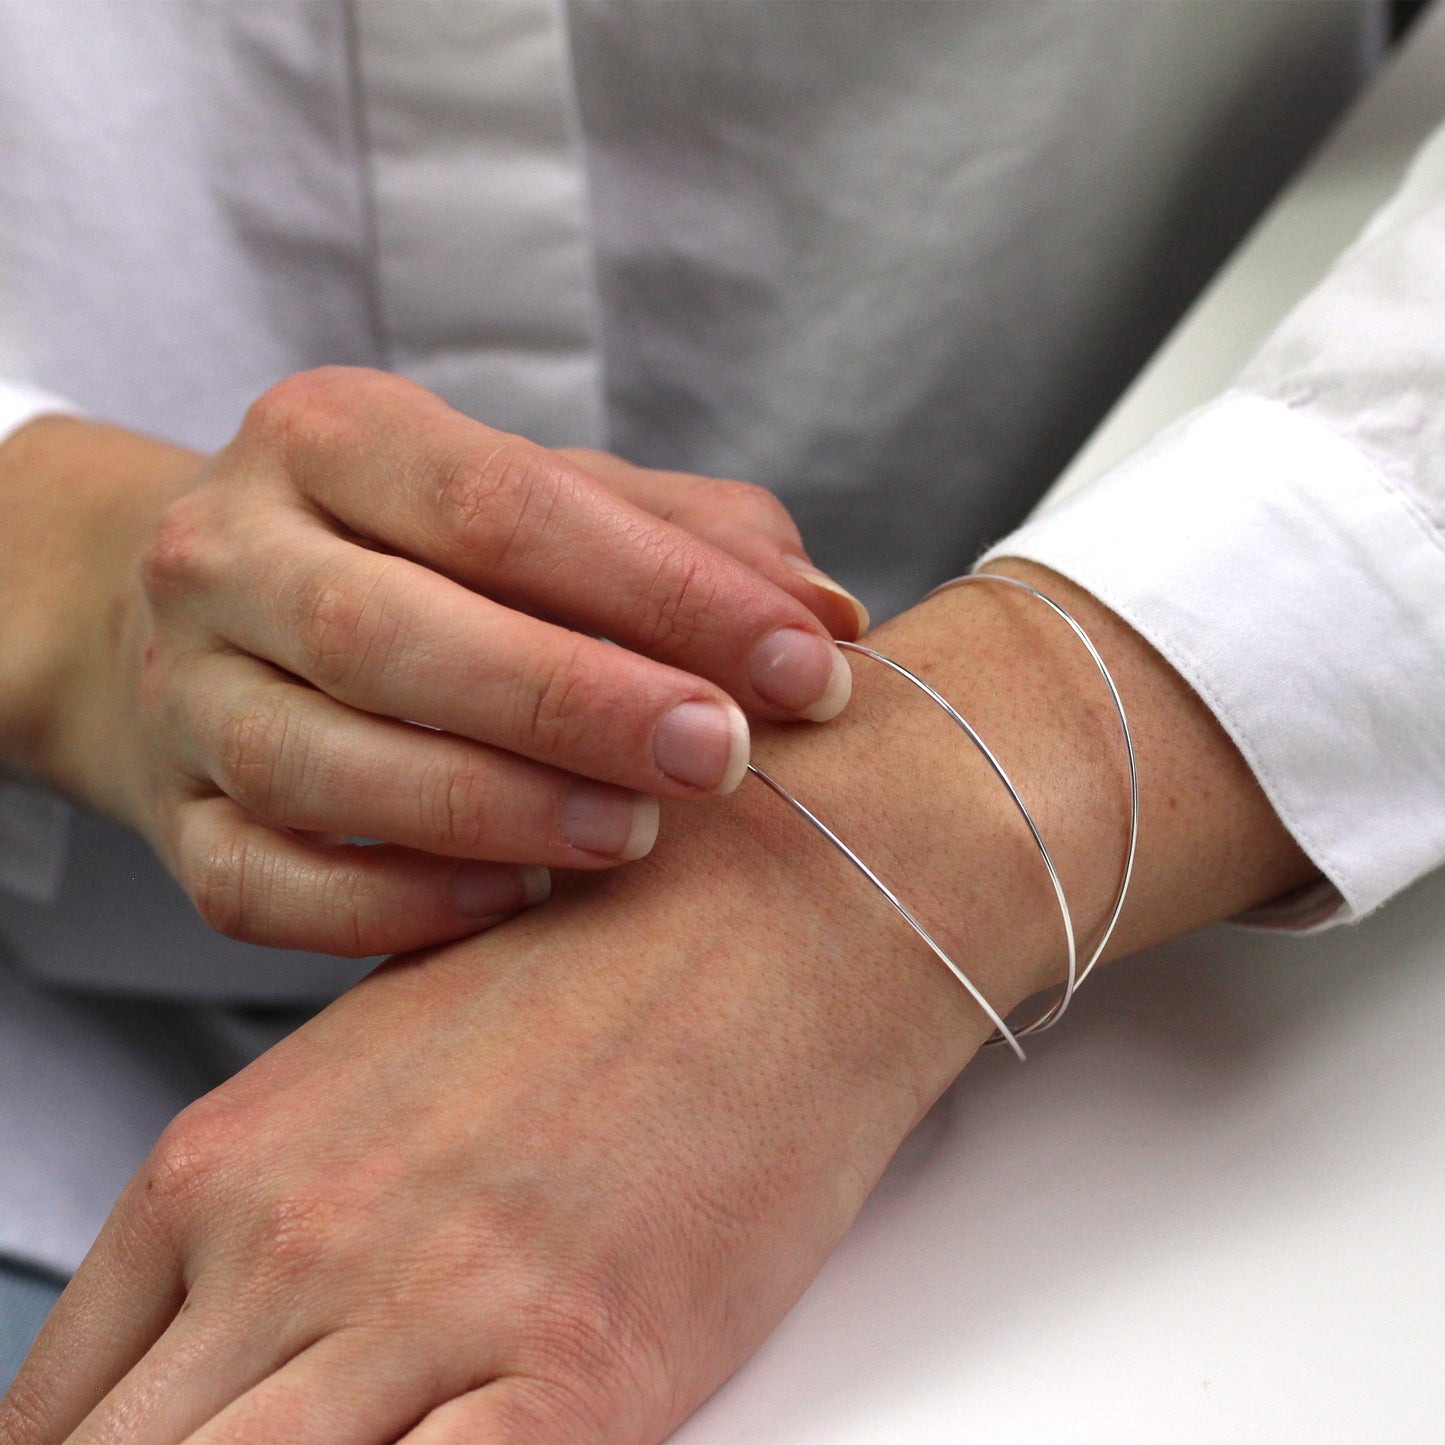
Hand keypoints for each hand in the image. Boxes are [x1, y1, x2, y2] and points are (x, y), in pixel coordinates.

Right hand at [0, 369, 866, 956]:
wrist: (205, 617)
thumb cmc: (417, 554)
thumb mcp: (537, 500)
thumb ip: (680, 537)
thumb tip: (828, 616)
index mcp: (329, 436)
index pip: (503, 503)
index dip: (665, 590)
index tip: (807, 667)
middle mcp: (226, 554)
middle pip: (389, 631)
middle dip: (575, 701)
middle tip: (722, 759)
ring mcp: (183, 695)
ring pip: (316, 764)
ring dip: (493, 807)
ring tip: (635, 837)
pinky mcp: (177, 821)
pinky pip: (261, 886)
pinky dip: (391, 906)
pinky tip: (516, 902)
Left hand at [0, 564, 1313, 1442]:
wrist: (780, 901)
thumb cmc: (611, 951)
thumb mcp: (382, 1054)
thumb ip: (287, 1198)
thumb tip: (246, 1328)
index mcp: (231, 1166)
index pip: (60, 1408)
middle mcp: (296, 1248)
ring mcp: (425, 1319)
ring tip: (357, 1443)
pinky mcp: (582, 1378)